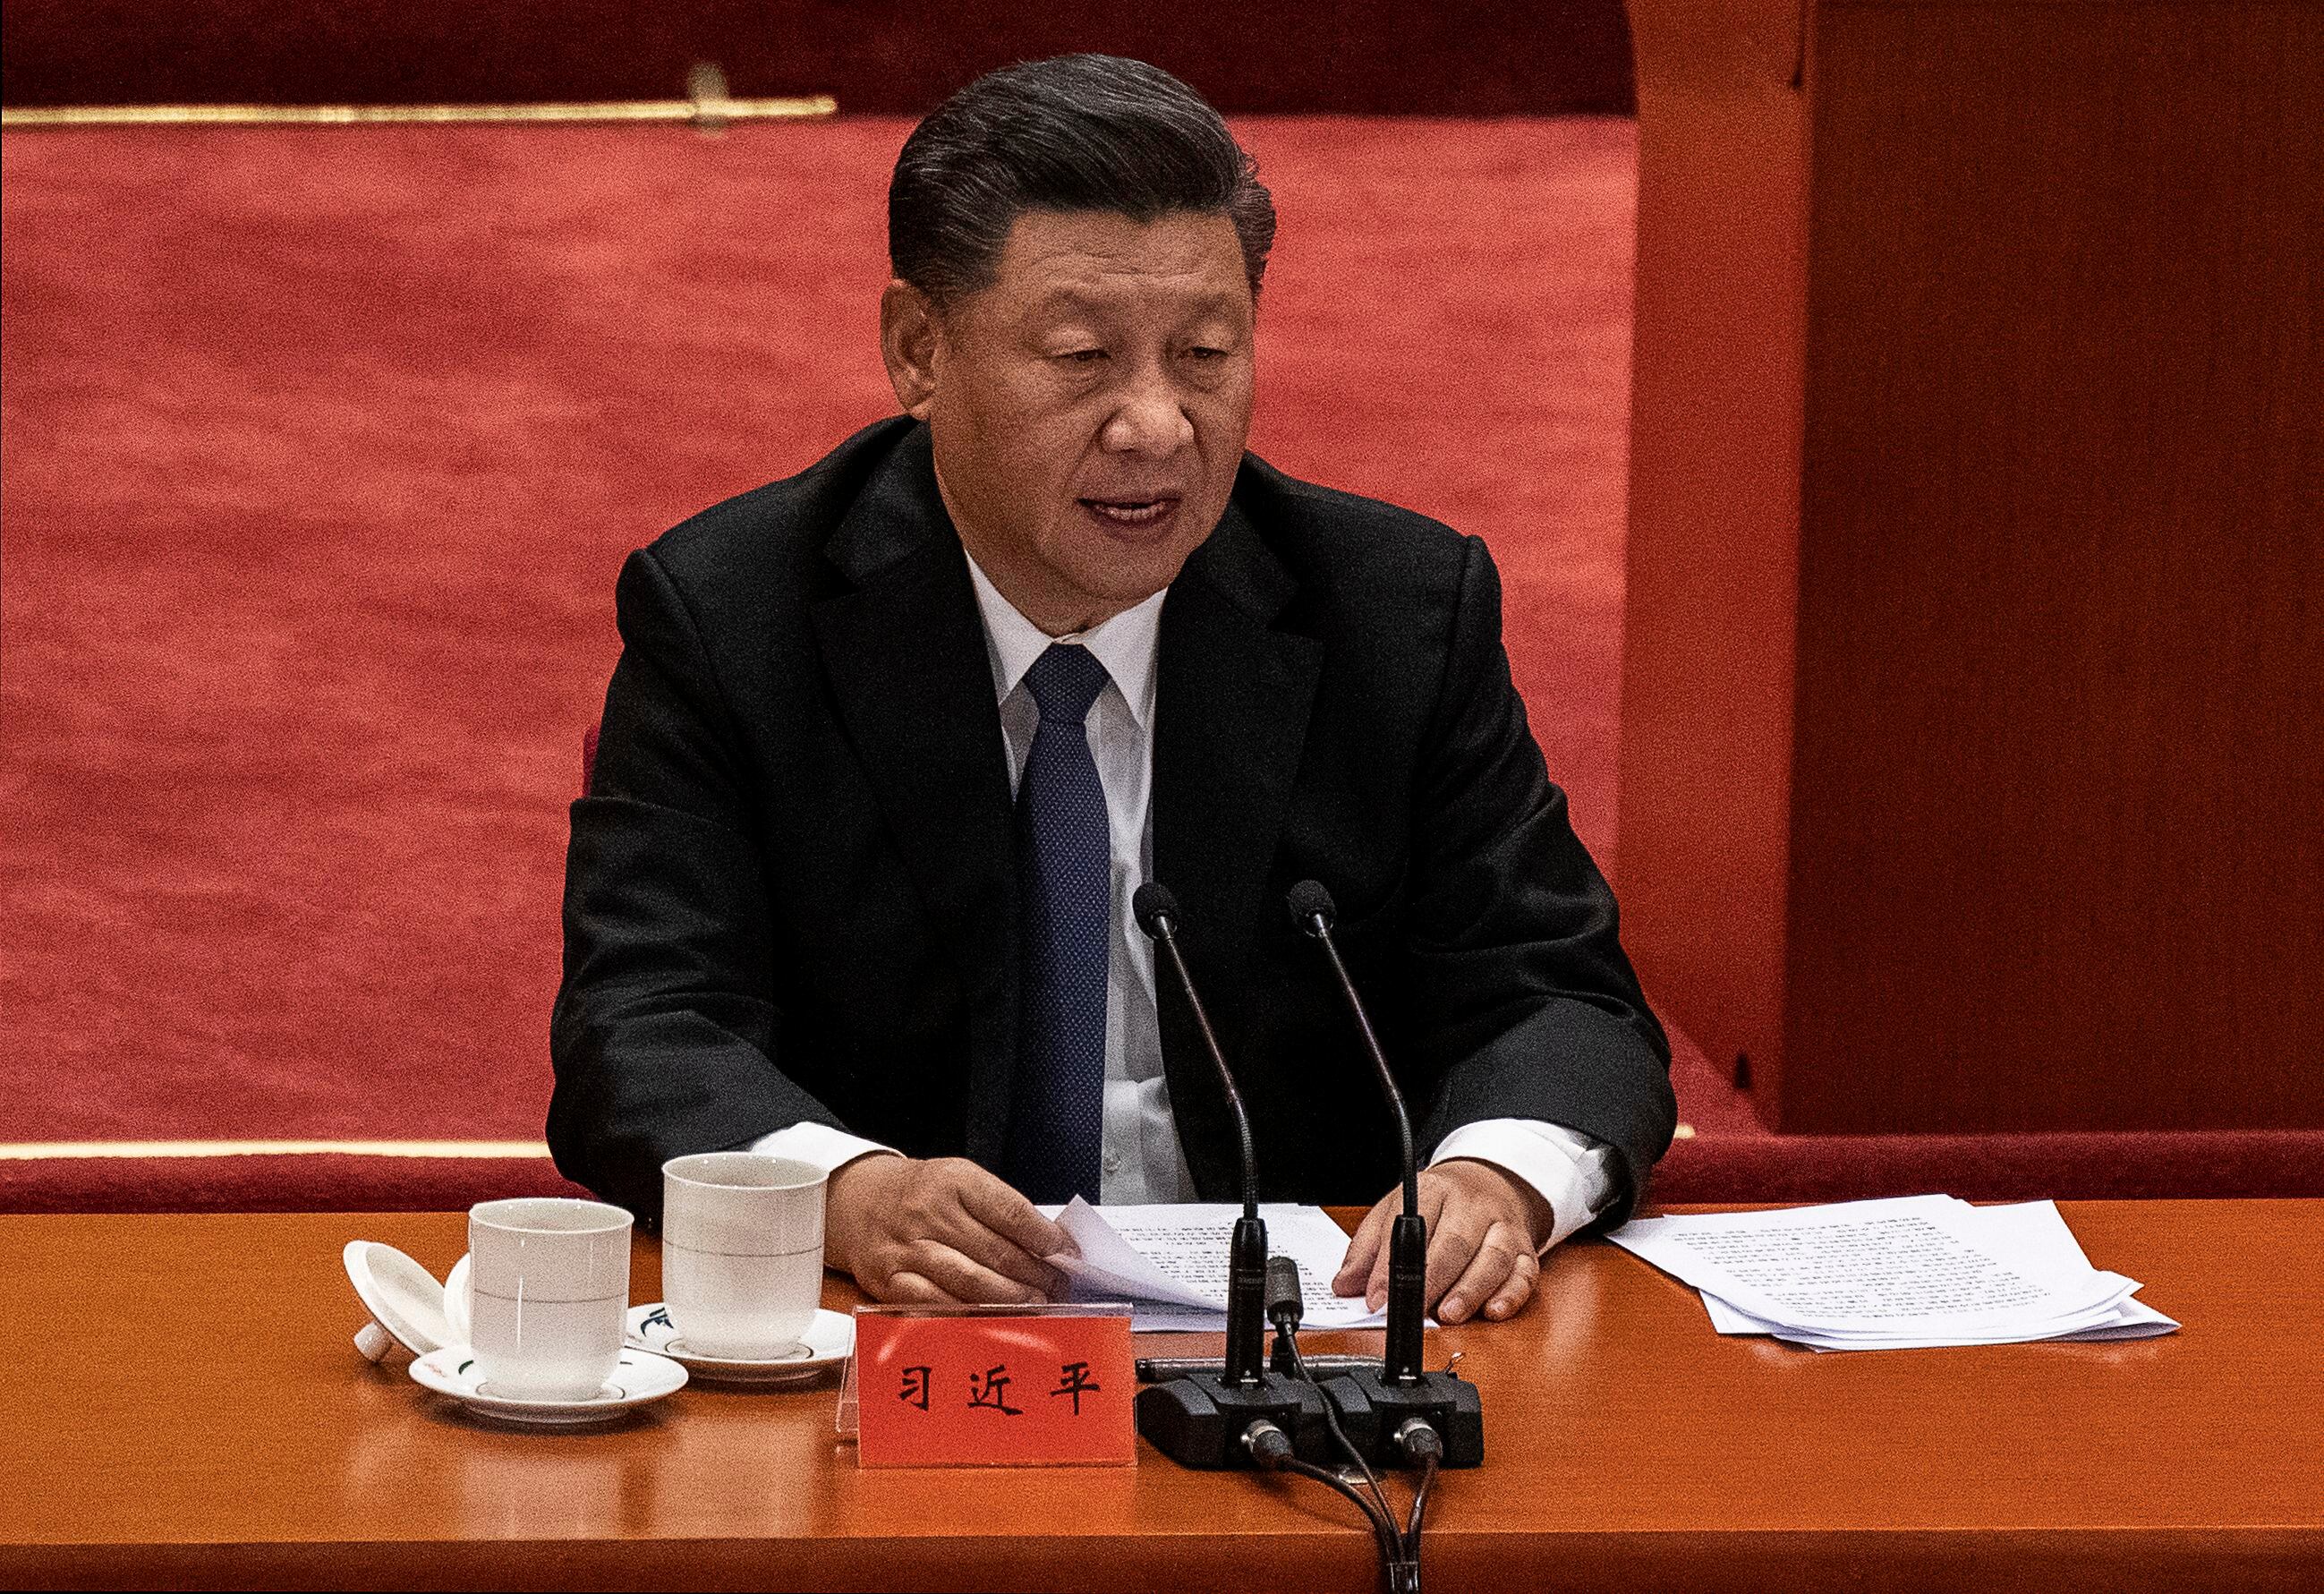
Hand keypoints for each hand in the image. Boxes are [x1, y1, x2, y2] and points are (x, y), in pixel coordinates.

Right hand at [824, 1154, 1078, 1304]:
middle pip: (996, 1251)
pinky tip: (992, 1318)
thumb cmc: (921, 1194)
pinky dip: (968, 1314)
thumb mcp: (959, 1181)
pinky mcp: (890, 1280)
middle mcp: (930, 1213)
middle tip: (1058, 1288)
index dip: (1044, 1237)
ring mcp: (908, 1249)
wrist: (857, 1202)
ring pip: (970, 1281)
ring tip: (1036, 1304)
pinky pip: (936, 1303)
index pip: (1010, 1211)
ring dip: (1011, 1298)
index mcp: (954, 1181)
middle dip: (1036, 1274)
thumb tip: (1049, 1244)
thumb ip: (999, 1208)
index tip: (1067, 1253)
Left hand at [1333, 1159, 1551, 1324]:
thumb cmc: (1439, 1205)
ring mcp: (1503, 1227)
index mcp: (1435, 1189)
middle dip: (1431, 1281)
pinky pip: (1525, 1274)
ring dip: (1469, 1291)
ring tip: (1448, 1314)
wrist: (1491, 1183)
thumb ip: (1368, 1248)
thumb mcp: (1395, 1210)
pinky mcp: (1526, 1251)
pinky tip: (1492, 1311)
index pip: (1411, 1222)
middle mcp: (1473, 1206)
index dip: (1391, 1264)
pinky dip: (1511, 1295)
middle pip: (1454, 1242)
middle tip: (1411, 1310)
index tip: (1377, 1298)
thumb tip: (1345, 1285)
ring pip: (1493, 1258)